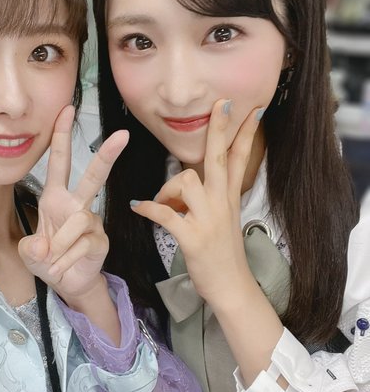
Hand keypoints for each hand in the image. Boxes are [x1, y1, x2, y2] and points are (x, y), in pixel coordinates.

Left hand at [18, 105, 128, 305]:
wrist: (67, 283)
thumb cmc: (47, 259)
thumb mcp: (28, 254)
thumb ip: (30, 249)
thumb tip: (43, 245)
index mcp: (55, 198)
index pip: (58, 162)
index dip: (61, 136)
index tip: (67, 110)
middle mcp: (75, 205)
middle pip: (92, 176)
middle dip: (107, 155)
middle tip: (122, 135)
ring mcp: (91, 221)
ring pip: (78, 221)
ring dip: (60, 245)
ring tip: (52, 261)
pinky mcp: (101, 240)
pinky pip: (83, 244)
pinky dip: (66, 260)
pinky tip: (61, 268)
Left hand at [130, 100, 262, 306]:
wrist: (231, 287)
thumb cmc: (223, 253)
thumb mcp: (224, 219)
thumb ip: (211, 197)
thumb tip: (187, 181)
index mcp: (229, 198)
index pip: (240, 159)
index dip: (245, 133)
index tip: (252, 109)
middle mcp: (222, 204)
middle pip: (220, 158)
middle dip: (219, 130)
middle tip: (222, 104)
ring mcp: (209, 220)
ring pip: (186, 181)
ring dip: (167, 188)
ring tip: (162, 203)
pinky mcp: (193, 238)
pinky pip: (166, 215)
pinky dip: (149, 208)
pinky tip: (139, 207)